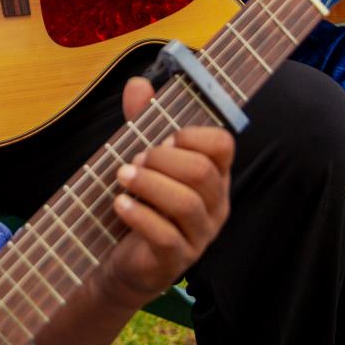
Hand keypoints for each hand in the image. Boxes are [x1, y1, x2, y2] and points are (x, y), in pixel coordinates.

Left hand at [95, 76, 233, 309]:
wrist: (124, 261)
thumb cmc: (142, 204)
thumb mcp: (143, 160)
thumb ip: (142, 121)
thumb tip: (139, 83)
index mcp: (214, 176)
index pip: (223, 144)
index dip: (193, 134)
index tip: (165, 138)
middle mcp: (215, 205)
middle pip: (200, 171)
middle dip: (161, 159)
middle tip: (134, 161)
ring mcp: (200, 235)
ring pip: (185, 202)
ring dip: (148, 184)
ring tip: (122, 177)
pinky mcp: (177, 259)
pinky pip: (165, 234)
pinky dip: (139, 215)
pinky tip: (121, 204)